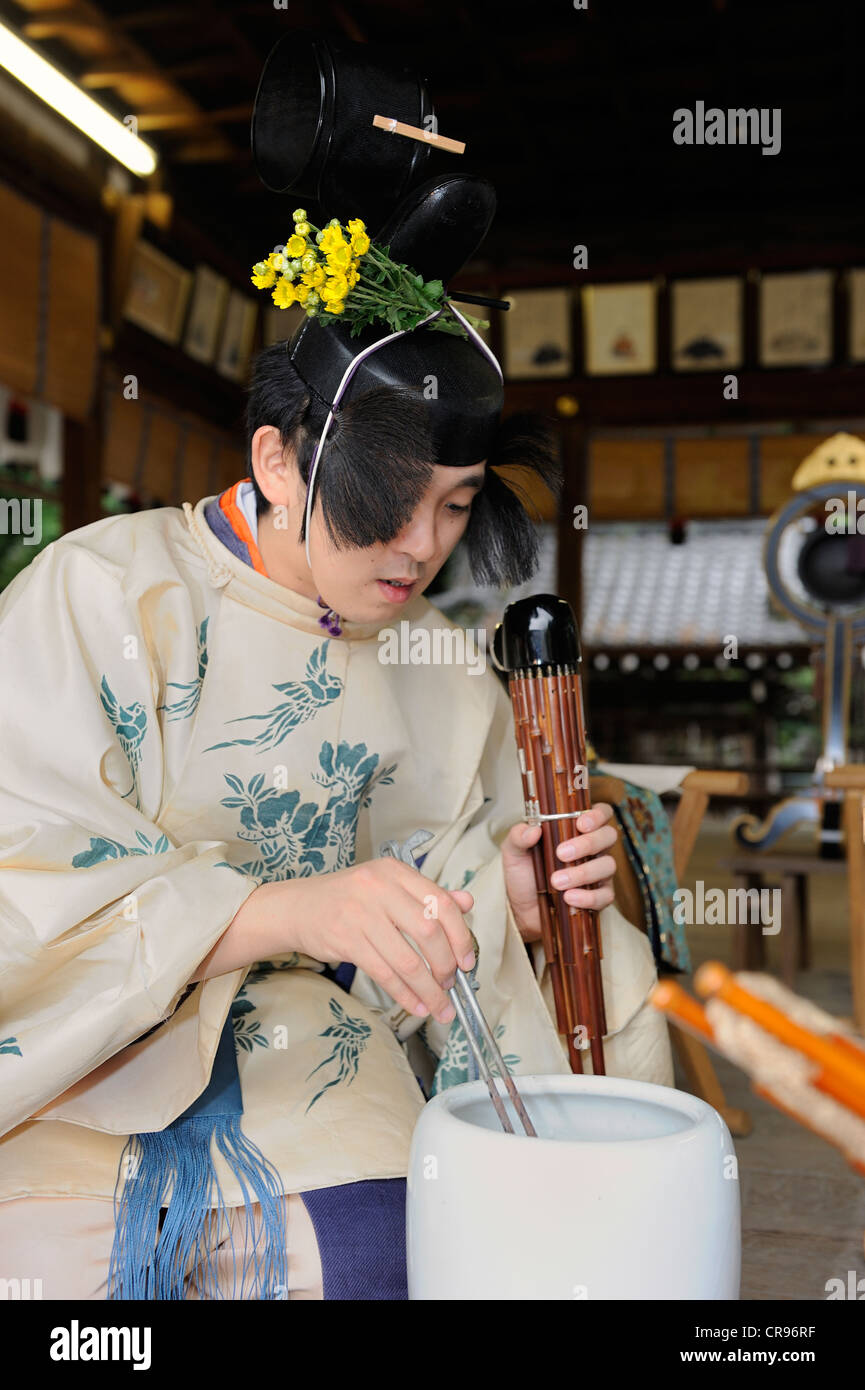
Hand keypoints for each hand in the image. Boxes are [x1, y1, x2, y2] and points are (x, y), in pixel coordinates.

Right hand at [287, 859, 475, 1023]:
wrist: (297, 907)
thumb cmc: (348, 898)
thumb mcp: (389, 887)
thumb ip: (427, 896)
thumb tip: (468, 903)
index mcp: (397, 872)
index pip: (442, 903)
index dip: (461, 936)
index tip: (467, 961)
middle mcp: (381, 888)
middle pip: (429, 932)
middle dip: (446, 965)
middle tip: (450, 984)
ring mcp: (362, 913)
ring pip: (407, 959)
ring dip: (428, 989)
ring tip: (439, 1005)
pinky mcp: (346, 939)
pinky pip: (384, 973)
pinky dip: (404, 994)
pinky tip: (415, 1004)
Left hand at [502, 803, 617, 942]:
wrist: (523, 908)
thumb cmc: (524, 874)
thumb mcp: (514, 852)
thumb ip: (518, 836)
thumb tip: (533, 830)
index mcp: (577, 830)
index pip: (601, 813)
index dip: (597, 815)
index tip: (580, 823)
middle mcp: (594, 848)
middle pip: (609, 836)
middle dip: (588, 843)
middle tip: (561, 853)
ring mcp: (599, 872)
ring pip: (608, 865)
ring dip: (583, 873)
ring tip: (556, 881)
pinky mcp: (600, 896)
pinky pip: (605, 895)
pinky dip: (588, 897)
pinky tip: (568, 897)